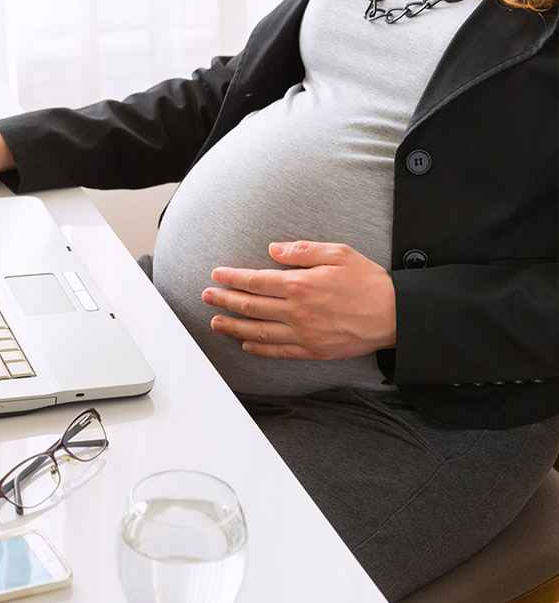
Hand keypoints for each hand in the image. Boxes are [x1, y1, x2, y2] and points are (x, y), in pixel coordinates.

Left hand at [201, 241, 395, 359]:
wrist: (395, 315)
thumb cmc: (368, 281)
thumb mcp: (337, 253)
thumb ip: (302, 251)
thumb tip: (272, 250)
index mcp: (300, 284)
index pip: (255, 281)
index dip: (232, 278)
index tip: (216, 274)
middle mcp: (296, 311)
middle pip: (250, 307)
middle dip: (224, 301)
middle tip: (206, 297)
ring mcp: (303, 333)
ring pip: (258, 331)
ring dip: (233, 326)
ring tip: (215, 322)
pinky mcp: (312, 350)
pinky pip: (278, 351)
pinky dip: (258, 348)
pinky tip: (246, 343)